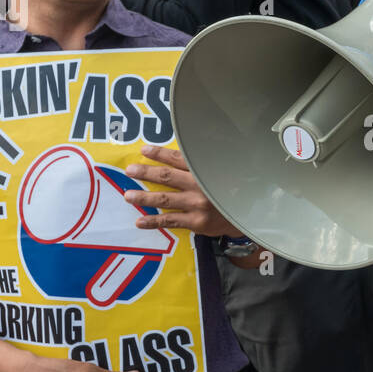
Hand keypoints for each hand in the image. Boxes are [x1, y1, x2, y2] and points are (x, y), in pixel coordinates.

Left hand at [123, 144, 244, 236]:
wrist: (244, 216)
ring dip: (144, 197)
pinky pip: (170, 221)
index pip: (178, 158)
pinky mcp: (196, 222)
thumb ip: (199, 164)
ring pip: (165, 199)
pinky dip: (153, 222)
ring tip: (128, 195)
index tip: (144, 150)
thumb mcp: (218, 172)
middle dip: (146, 172)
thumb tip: (175, 154)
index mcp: (204, 170)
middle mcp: (200, 186)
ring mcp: (197, 205)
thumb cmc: (226, 190)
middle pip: (168, 177)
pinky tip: (139, 221)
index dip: (160, 154)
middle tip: (130, 170)